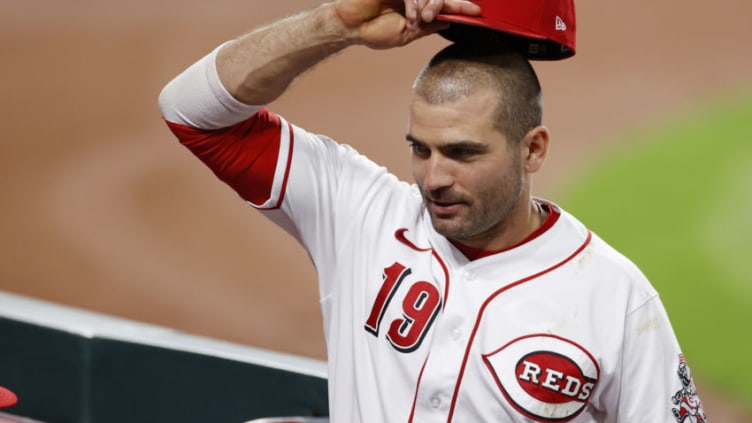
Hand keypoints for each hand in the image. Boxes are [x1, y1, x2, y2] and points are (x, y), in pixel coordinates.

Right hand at [334, 0, 479, 48]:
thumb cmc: (374, 31)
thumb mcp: (407, 35)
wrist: (351, 27)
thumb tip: (447, 24)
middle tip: (429, 19)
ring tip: (417, 20)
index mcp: (418, 8)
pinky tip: (410, 17)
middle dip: (441, 7)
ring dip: (427, 7)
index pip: (444, 5)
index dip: (461, 7)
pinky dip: (415, 4)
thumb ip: (427, 28)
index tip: (477, 12)